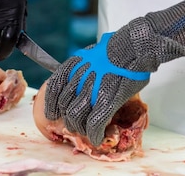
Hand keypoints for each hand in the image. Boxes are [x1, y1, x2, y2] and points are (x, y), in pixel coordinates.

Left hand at [44, 19, 159, 146]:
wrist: (132, 47)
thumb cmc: (118, 47)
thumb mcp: (94, 53)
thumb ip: (83, 67)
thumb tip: (82, 77)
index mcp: (74, 65)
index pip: (54, 88)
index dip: (51, 104)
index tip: (52, 113)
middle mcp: (78, 79)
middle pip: (65, 107)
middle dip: (69, 118)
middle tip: (76, 123)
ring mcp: (91, 92)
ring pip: (76, 119)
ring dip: (81, 128)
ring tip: (87, 130)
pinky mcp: (105, 102)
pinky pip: (94, 125)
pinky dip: (95, 135)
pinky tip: (97, 137)